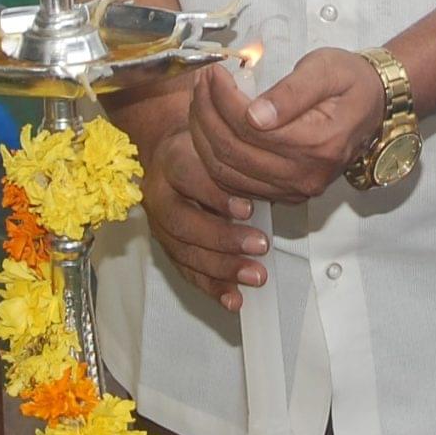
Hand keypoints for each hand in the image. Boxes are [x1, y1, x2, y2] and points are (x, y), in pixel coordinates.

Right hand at [112, 85, 268, 311]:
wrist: (171, 150)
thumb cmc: (204, 144)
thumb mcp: (219, 135)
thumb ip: (240, 153)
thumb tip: (277, 176)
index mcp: (172, 157)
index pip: (188, 175)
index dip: (216, 194)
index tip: (248, 208)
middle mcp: (158, 191)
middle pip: (182, 221)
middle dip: (222, 237)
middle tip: (260, 245)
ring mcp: (158, 223)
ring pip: (184, 250)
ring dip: (221, 267)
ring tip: (256, 275)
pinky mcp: (166, 245)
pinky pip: (186, 271)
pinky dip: (211, 287)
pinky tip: (234, 299)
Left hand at [187, 49, 385, 204]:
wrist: (374, 104)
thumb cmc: (351, 81)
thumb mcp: (325, 70)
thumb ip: (291, 92)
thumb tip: (254, 114)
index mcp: (318, 144)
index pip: (249, 127)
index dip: (222, 99)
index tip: (214, 72)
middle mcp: (306, 176)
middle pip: (233, 152)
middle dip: (207, 114)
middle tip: (201, 82)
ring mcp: (296, 190)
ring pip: (227, 173)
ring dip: (204, 136)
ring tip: (201, 101)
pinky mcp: (286, 193)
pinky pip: (236, 185)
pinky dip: (214, 158)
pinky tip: (210, 128)